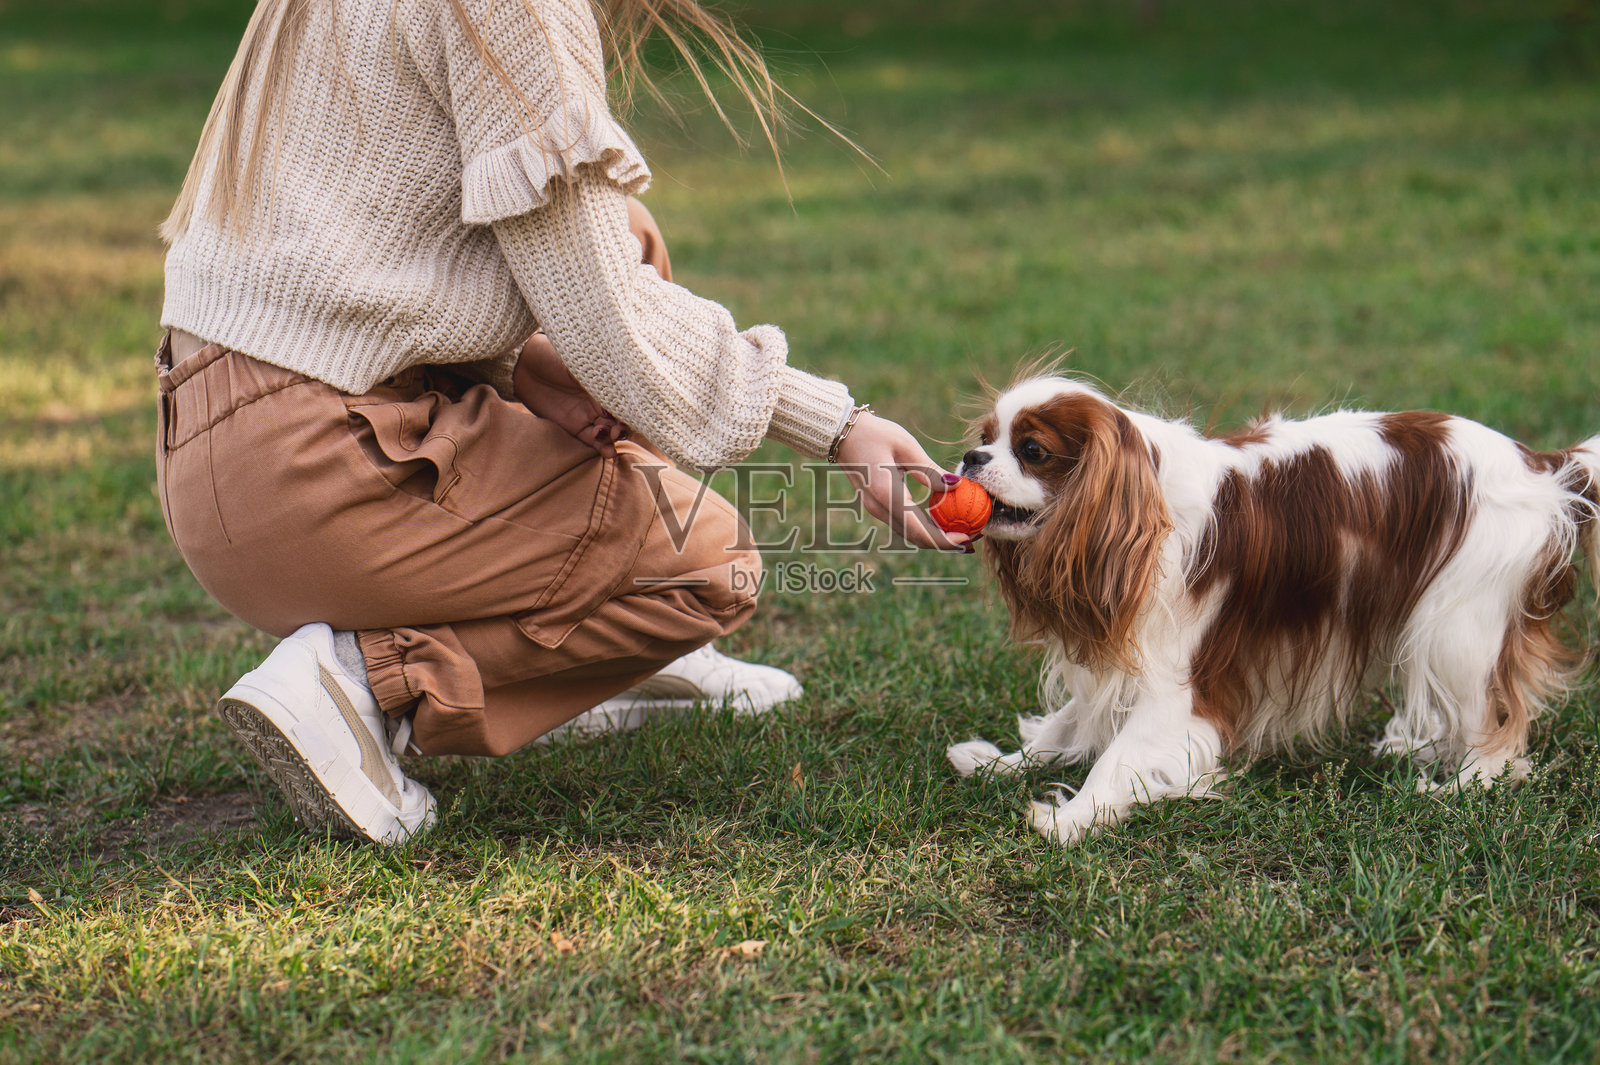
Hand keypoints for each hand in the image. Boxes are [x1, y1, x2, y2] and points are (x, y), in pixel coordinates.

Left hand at [511, 332, 627, 456]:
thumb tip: (621, 390)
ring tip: (609, 439)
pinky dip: (602, 447)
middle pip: (622, 418)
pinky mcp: (575, 427)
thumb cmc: (552, 356)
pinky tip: (609, 452)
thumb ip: (599, 378)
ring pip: (609, 431)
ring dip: (613, 438)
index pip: (628, 399)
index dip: (632, 409)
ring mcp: (589, 414)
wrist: (523, 365)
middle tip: (616, 430)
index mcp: (606, 382)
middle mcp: (601, 400)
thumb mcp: (578, 364)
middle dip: (623, 427)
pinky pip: (593, 441)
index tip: (631, 414)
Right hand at [834, 411, 971, 550]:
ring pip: (911, 534)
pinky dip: (926, 526)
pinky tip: (944, 519)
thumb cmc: (874, 433)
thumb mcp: (906, 446)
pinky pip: (905, 523)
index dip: (946, 540)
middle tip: (974, 536)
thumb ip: (929, 470)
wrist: (840, 433)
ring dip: (937, 536)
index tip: (969, 537)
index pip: (920, 530)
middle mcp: (879, 508)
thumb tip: (958, 486)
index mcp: (886, 496)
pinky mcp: (878, 505)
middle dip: (947, 542)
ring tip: (964, 530)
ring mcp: (876, 509)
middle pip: (917, 538)